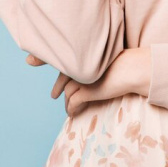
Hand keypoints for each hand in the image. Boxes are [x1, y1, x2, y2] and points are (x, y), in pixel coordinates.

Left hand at [26, 49, 151, 115]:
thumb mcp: (108, 60)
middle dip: (57, 87)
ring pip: (68, 93)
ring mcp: (82, 77)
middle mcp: (80, 63)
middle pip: (62, 76)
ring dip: (67, 101)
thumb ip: (95, 62)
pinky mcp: (87, 90)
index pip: (63, 59)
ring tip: (69, 107)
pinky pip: (73, 102)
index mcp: (84, 53)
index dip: (46, 60)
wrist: (136, 68)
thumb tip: (88, 73)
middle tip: (53, 95)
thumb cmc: (127, 62)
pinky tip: (73, 113)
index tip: (31, 62)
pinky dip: (71, 109)